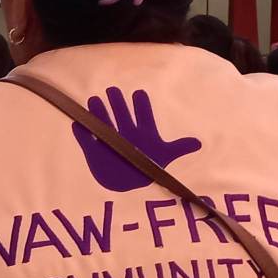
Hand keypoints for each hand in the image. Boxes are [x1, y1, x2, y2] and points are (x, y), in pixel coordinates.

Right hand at [72, 87, 200, 191]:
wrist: (127, 187)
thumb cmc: (146, 169)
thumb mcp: (164, 158)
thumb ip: (178, 148)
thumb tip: (199, 143)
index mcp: (142, 133)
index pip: (143, 116)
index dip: (141, 106)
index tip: (139, 94)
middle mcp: (125, 133)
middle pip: (121, 115)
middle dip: (117, 104)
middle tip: (113, 90)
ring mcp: (109, 141)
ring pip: (103, 123)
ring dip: (98, 113)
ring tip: (94, 101)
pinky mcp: (94, 151)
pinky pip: (86, 140)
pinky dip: (82, 133)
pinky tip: (78, 124)